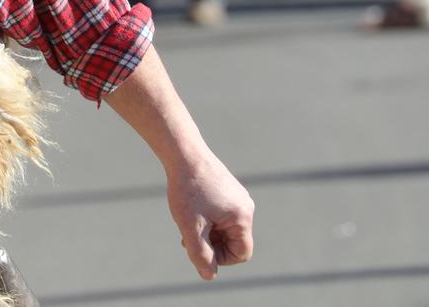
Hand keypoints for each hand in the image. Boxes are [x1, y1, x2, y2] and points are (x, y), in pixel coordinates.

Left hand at [166, 150, 253, 279]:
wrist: (183, 153)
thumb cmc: (187, 189)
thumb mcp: (190, 226)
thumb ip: (200, 253)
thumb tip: (209, 276)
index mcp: (243, 217)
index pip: (241, 253)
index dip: (221, 259)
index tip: (198, 251)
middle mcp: (245, 207)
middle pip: (233, 240)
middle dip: (211, 244)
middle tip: (187, 239)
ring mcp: (237, 196)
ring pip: (225, 227)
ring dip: (207, 231)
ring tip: (186, 224)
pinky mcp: (227, 188)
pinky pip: (222, 213)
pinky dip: (207, 218)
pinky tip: (189, 211)